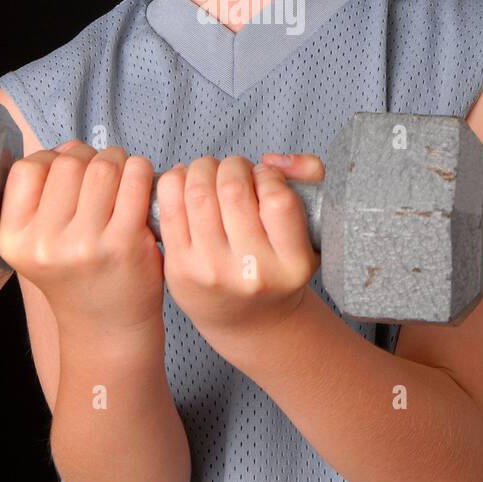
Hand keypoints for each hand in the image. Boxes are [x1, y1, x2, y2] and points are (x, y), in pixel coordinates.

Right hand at [0, 141, 163, 333]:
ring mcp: (85, 245)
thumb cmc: (76, 275)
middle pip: (67, 163)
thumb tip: (66, 148)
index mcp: (15, 240)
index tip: (69, 172)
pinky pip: (134, 179)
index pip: (27, 168)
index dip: (51, 159)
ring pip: (102, 166)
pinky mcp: (124, 244)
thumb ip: (40, 198)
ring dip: (116, 160)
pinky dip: (139, 171)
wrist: (106, 328)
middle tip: (102, 172)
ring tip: (121, 176)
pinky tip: (139, 184)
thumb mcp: (38, 245)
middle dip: (89, 157)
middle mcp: (45, 244)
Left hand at [155, 152, 323, 346]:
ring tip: (211, 173)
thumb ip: (309, 177)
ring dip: (203, 169)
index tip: (265, 179)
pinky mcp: (180, 269)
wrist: (247, 319)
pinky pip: (170, 208)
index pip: (278, 199)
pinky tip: (185, 182)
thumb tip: (272, 161)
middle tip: (234, 170)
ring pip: (198, 193)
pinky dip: (175, 181)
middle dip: (232, 165)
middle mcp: (253, 272)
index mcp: (292, 263)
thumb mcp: (312, 230)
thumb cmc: (279, 264)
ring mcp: (213, 272)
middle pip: (233, 190)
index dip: (269, 176)